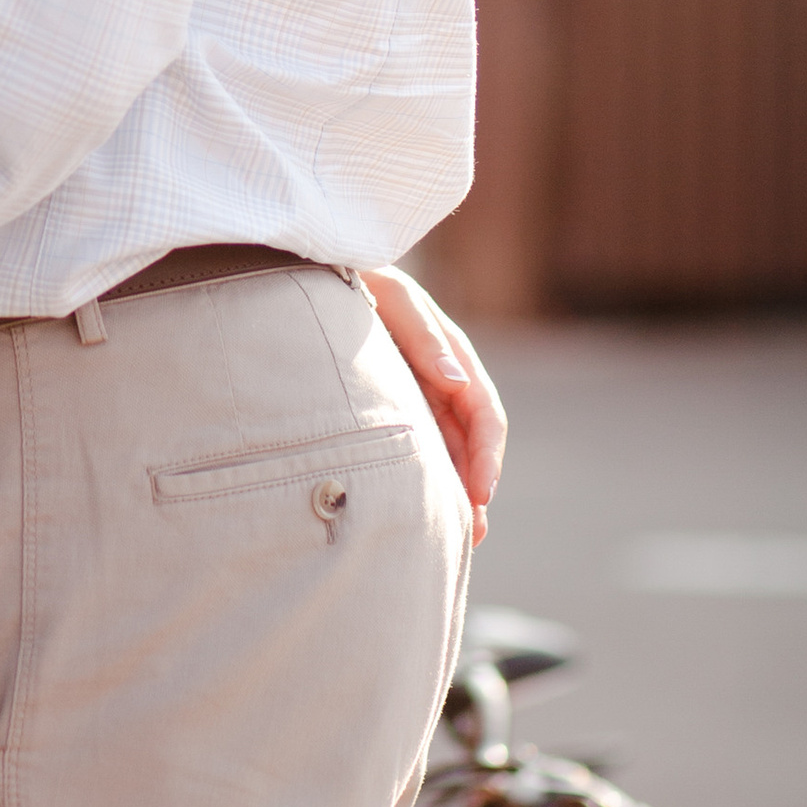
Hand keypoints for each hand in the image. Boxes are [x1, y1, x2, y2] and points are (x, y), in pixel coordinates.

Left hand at [364, 264, 505, 546]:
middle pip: (472, 442)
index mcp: (451, 353)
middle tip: (471, 532)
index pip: (483, 411)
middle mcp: (442, 379)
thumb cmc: (359, 278)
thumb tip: (456, 381)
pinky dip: (431, 478)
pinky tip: (428, 509)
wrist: (319, 271)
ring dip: (458, 490)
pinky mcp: (396, 405)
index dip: (487, 454)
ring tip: (459, 536)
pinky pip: (423, 447)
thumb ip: (424, 338)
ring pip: (450, 451)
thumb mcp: (395, 300)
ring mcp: (420, 394)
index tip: (481, 492)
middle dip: (476, 486)